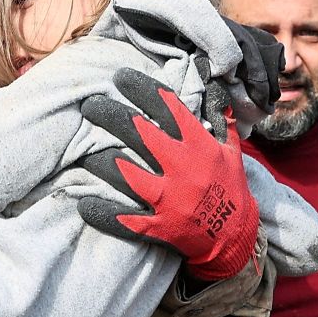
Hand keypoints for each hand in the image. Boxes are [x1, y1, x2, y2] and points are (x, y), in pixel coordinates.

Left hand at [76, 68, 258, 281]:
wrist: (235, 239)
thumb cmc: (229, 189)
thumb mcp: (231, 151)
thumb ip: (218, 117)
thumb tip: (210, 86)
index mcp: (198, 146)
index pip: (167, 108)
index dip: (141, 89)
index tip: (120, 77)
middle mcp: (181, 169)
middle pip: (138, 134)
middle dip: (110, 116)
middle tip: (89, 105)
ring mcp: (168, 200)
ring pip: (124, 174)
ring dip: (99, 161)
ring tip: (82, 152)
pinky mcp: (157, 227)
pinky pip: (123, 219)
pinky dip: (101, 212)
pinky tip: (82, 203)